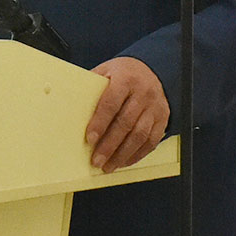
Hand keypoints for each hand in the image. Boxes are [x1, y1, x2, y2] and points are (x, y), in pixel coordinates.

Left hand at [85, 56, 169, 172]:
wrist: (151, 69)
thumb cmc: (123, 73)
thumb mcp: (105, 71)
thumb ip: (92, 88)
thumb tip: (72, 110)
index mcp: (126, 79)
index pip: (111, 103)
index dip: (100, 123)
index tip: (90, 139)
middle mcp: (143, 93)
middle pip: (126, 123)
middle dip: (110, 145)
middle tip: (97, 160)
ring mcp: (155, 107)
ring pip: (140, 135)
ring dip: (123, 154)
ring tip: (109, 166)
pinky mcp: (163, 118)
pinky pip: (151, 141)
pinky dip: (137, 154)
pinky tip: (124, 161)